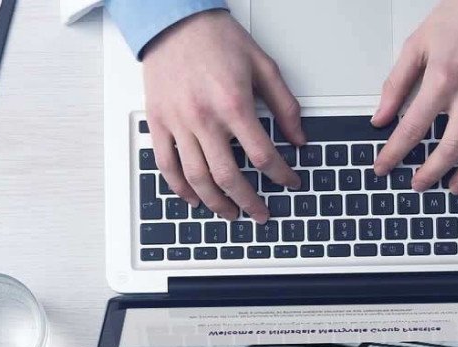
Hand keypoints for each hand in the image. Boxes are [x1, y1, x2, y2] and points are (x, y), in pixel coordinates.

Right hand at [141, 10, 305, 222]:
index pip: (262, 155)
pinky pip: (166, 166)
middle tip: (261, 213)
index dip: (281, 175)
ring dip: (216, 203)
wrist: (176, 22)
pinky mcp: (159, 122)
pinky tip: (194, 198)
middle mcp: (204, 118)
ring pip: (197, 178)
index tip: (289, 182)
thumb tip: (299, 138)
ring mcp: (178, 123)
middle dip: (249, 202)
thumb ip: (284, 105)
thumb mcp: (263, 66)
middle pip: (228, 176)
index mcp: (233, 104)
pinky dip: (181, 188)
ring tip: (230, 213)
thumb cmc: (217, 39)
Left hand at [370, 0, 457, 193]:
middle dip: (430, 173)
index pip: (412, 128)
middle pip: (449, 148)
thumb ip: (396, 83)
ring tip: (452, 188)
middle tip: (418, 184)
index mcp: (442, 78)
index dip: (394, 153)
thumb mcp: (417, 44)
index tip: (384, 167)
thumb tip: (381, 116)